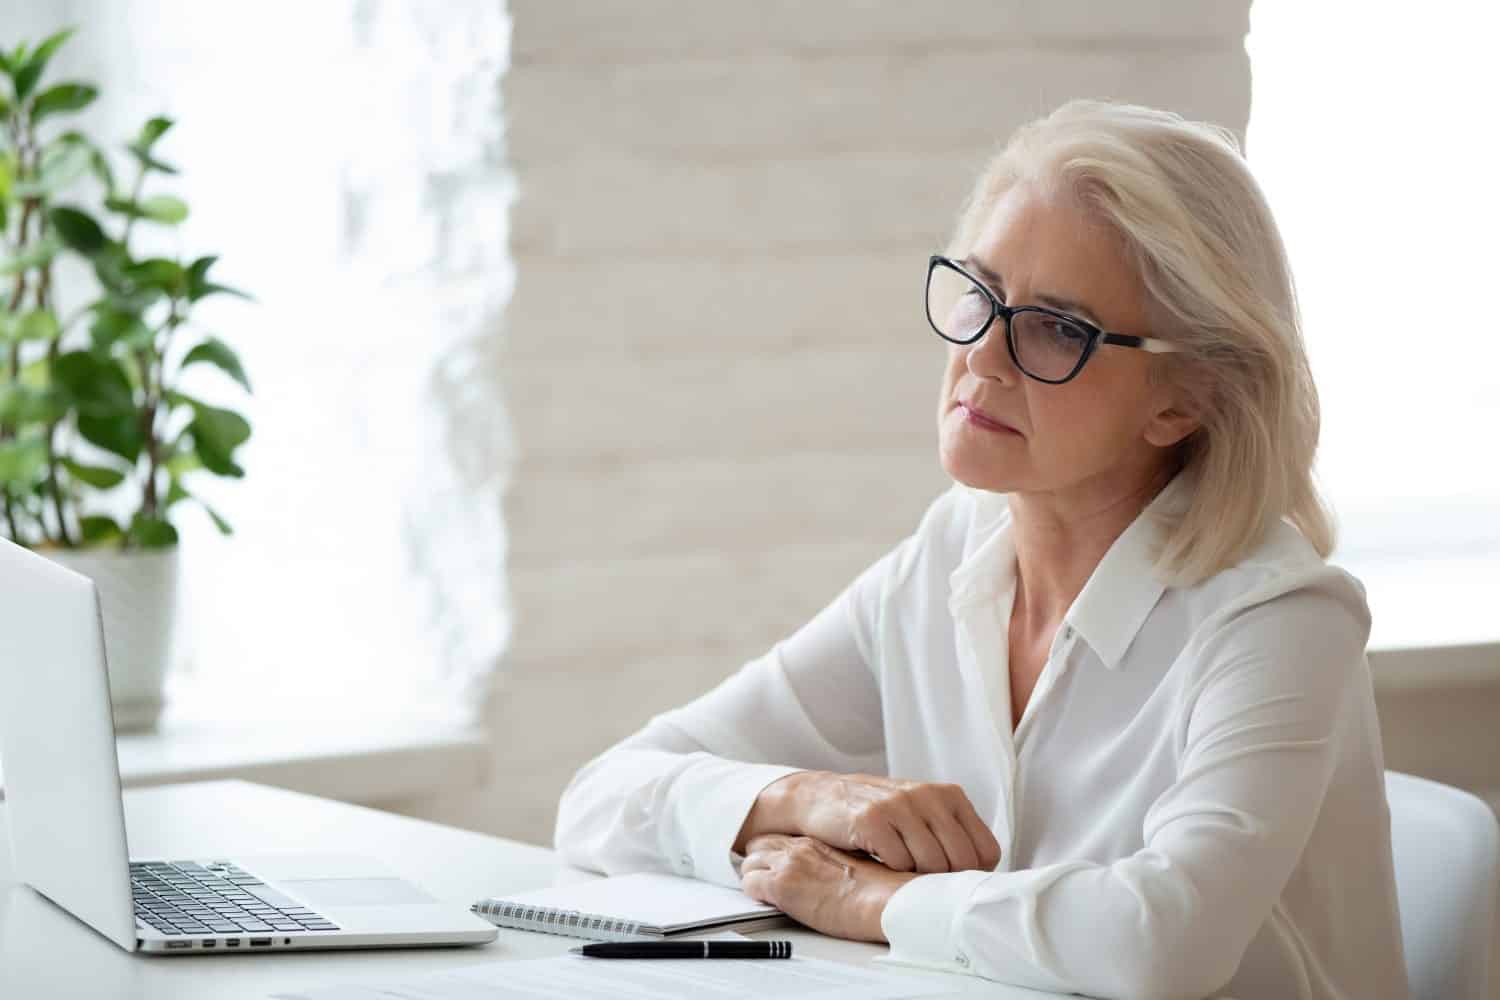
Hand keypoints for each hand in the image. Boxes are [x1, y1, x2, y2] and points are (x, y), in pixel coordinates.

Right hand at [736, 771, 1000, 874]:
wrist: (820, 796)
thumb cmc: (878, 813)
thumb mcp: (921, 812)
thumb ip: (950, 834)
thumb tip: (981, 876)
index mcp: (948, 795)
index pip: (986, 850)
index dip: (973, 875)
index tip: (952, 882)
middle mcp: (928, 795)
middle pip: (961, 861)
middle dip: (946, 881)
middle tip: (923, 883)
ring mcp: (900, 805)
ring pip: (932, 864)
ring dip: (917, 878)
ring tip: (900, 869)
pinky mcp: (872, 819)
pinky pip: (898, 862)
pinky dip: (891, 871)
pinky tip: (879, 860)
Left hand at [739, 833, 915, 941]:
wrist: (885, 899)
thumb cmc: (881, 888)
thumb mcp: (857, 865)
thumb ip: (837, 864)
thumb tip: (837, 877)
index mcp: (816, 842)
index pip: (779, 838)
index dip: (772, 851)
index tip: (774, 863)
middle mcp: (799, 849)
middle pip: (758, 845)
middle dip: (757, 861)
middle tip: (761, 876)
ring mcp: (788, 865)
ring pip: (748, 863)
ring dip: (754, 878)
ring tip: (761, 892)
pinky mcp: (781, 887)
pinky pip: (749, 885)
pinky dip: (753, 894)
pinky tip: (765, 902)